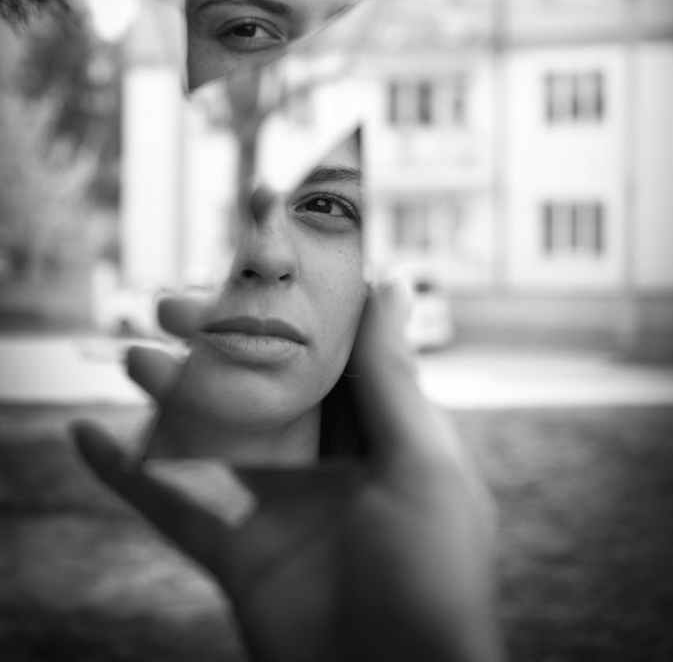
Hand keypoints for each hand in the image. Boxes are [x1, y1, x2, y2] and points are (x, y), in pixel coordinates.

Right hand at [73, 285, 503, 661]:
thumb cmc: (433, 575)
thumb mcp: (420, 462)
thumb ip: (391, 375)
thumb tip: (388, 282)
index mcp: (375, 429)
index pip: (327, 349)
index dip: (290, 301)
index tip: (252, 250)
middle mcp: (323, 457)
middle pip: (260, 381)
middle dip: (216, 340)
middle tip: (171, 301)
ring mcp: (274, 502)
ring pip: (211, 430)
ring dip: (167, 391)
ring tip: (131, 354)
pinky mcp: (234, 551)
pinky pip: (171, 505)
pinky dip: (126, 473)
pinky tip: (85, 435)